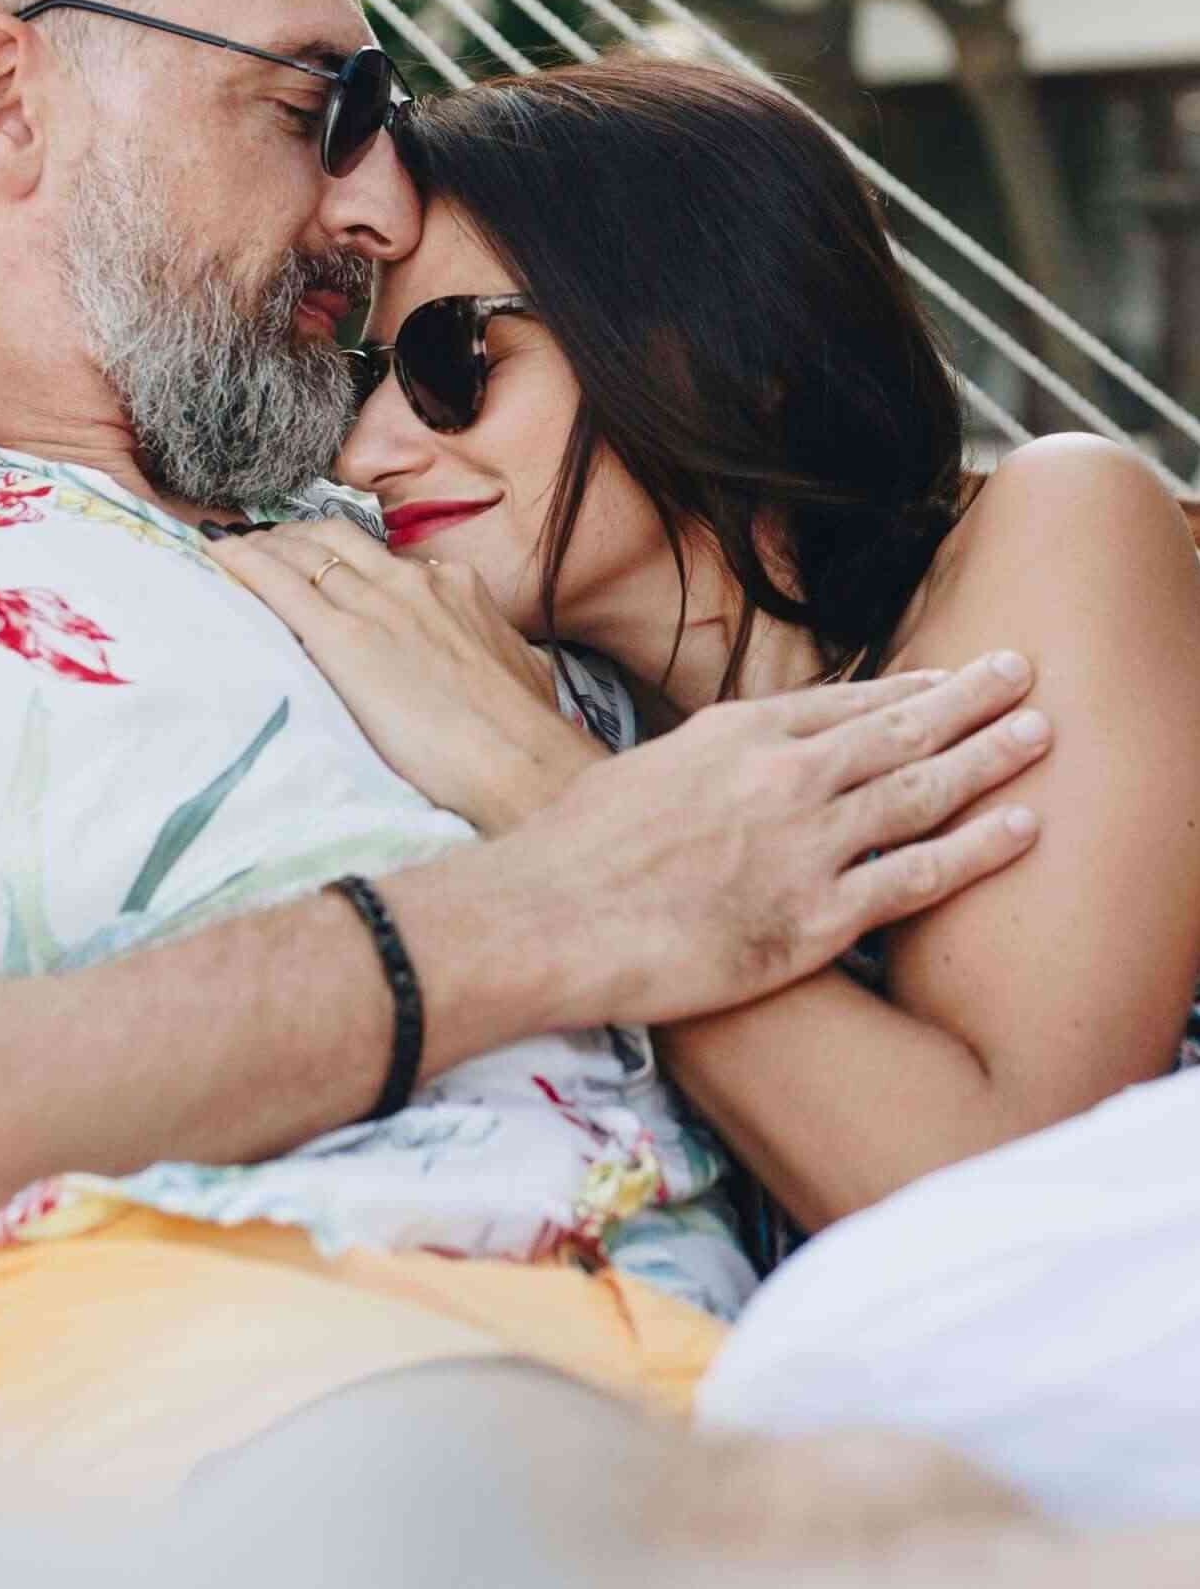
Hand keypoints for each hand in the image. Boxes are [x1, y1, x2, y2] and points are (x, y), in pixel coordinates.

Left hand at [205, 516, 604, 831]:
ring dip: (264, 544)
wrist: (521, 761)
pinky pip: (281, 586)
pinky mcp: (343, 639)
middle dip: (295, 536)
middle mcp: (413, 583)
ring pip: (305, 552)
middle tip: (264, 546)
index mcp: (455, 588)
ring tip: (232, 547)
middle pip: (338, 539)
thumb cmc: (527, 734)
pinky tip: (217, 556)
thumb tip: (513, 663)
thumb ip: (502, 654)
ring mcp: (376, 606)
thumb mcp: (523, 671)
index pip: (384, 557)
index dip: (345, 558)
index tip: (322, 564)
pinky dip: (245, 565)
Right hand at [409, 654, 1050, 1029]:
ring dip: (991, 759)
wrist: (549, 915)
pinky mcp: (815, 917)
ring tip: (1041, 735)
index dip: (906, 690)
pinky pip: (918, 878)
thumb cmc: (573, 850)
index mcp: (736, 732)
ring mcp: (806, 844)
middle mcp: (783, 774)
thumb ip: (700, 764)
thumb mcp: (640, 770)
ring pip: (923, 791)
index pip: (843, 701)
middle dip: (969, 701)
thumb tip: (719, 768)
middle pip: (900, 730)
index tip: (947, 679)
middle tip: (1021, 674)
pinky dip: (978, 850)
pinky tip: (1023, 828)